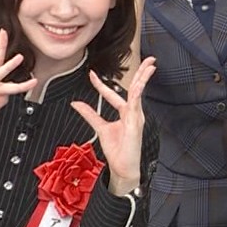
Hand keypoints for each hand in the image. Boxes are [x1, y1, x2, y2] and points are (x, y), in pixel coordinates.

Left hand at [71, 57, 156, 195]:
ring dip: (145, 77)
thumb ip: (90, 114)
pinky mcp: (136, 121)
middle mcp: (133, 112)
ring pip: (140, 91)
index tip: (92, 75)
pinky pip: (137, 103)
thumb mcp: (99, 128)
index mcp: (125, 113)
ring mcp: (136, 116)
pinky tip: (139, 84)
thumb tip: (76, 103)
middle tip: (148, 59)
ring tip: (150, 65)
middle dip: (142, 72)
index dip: (102, 85)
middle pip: (136, 87)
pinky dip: (138, 92)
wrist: (123, 167)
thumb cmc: (117, 151)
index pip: (113, 94)